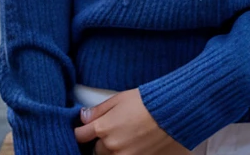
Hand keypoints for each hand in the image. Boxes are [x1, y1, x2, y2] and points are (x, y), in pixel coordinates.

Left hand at [73, 88, 189, 154]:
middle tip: (108, 131)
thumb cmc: (144, 102)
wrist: (168, 113)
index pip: (81, 135)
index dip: (81, 131)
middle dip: (99, 140)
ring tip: (121, 136)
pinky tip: (129, 143)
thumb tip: (83, 116)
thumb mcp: (117, 99)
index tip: (83, 129)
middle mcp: (111, 146)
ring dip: (110, 149)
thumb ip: (98, 110)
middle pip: (96, 149)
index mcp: (104, 127)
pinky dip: (123, 152)